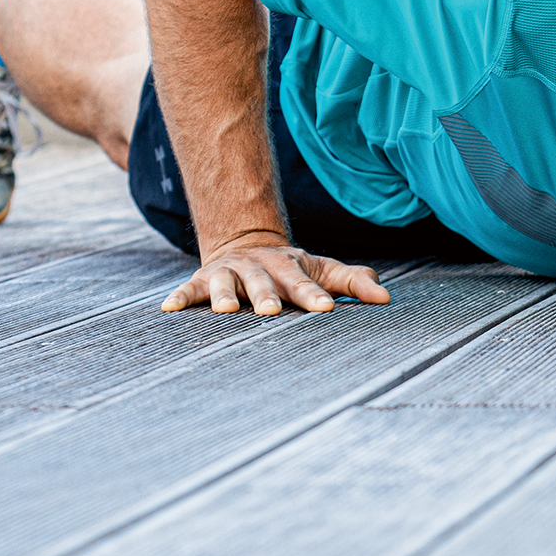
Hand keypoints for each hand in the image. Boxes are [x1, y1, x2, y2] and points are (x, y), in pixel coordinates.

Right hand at [161, 230, 390, 314]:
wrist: (247, 243)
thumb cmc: (293, 270)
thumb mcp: (324, 270)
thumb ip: (353, 282)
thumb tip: (386, 298)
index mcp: (290, 267)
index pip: (304, 283)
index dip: (314, 295)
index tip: (326, 308)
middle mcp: (259, 268)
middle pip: (264, 281)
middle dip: (268, 296)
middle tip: (272, 312)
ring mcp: (230, 272)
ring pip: (227, 282)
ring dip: (226, 295)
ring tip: (227, 311)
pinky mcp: (203, 280)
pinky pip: (190, 289)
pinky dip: (180, 297)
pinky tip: (169, 309)